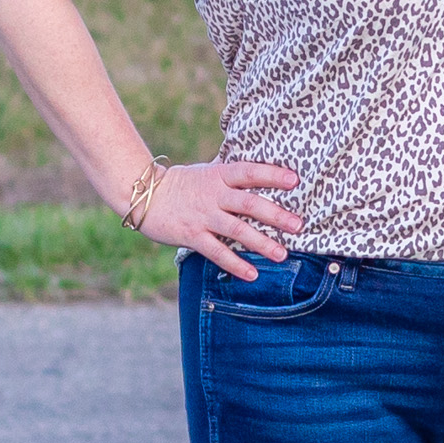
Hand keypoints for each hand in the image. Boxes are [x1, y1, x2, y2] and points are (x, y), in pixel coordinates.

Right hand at [137, 158, 302, 277]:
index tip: (294, 180)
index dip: (272, 175)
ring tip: (282, 255)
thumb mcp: (207, 172)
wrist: (144, 196)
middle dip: (275, 215)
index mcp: (219, 175)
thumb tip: (261, 169)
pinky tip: (252, 274)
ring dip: (261, 243)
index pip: (249, 172)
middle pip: (249, 203)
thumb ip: (231, 175)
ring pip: (237, 230)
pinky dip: (235, 263)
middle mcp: (214, 195)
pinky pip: (217, 251)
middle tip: (298, 225)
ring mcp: (203, 216)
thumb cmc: (182, 183)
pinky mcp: (192, 236)